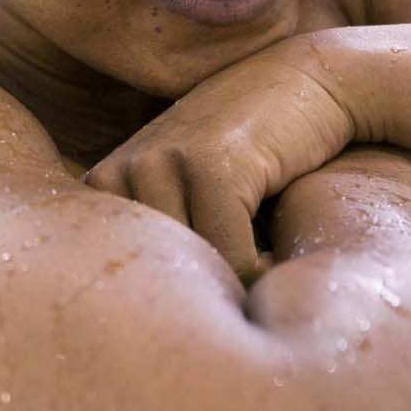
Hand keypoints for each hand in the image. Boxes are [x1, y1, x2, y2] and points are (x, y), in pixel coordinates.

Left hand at [83, 36, 354, 281]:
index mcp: (101, 187)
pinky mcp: (210, 166)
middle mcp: (118, 174)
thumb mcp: (188, 198)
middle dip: (198, 299)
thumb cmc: (251, 158)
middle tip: (237, 296)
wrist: (308, 84)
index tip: (206, 291)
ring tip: (259, 281)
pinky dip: (260, 276)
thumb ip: (161, 244)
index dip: (166, 299)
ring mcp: (160, 165)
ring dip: (232, 291)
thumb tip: (148, 326)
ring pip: (190, 275)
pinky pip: (231, 258)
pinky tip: (278, 262)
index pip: (113, 283)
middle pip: (150, 283)